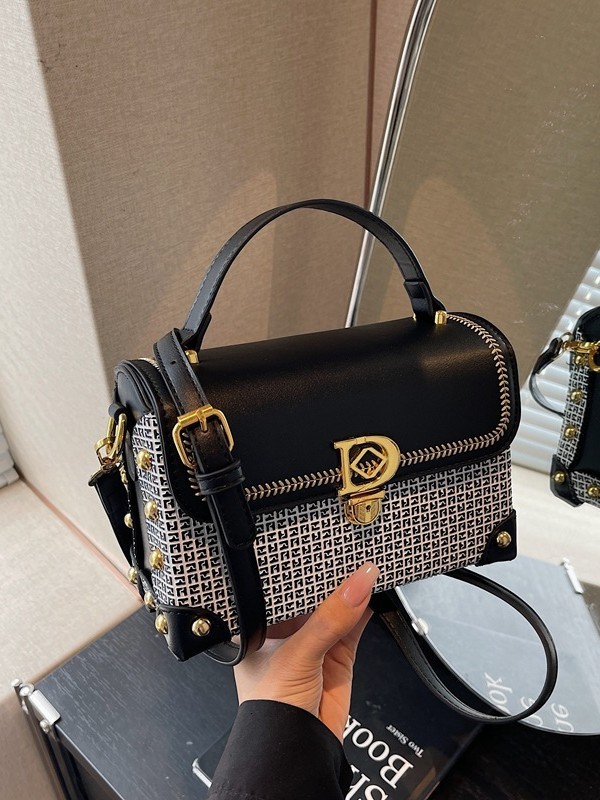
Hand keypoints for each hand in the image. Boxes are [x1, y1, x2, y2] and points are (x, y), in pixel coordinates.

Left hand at [234, 562, 379, 740]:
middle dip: (331, 577)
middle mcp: (285, 631)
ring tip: (365, 565)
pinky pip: (354, 624)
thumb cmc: (270, 709)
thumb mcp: (298, 654)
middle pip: (312, 595)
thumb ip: (330, 618)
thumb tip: (358, 583)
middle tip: (348, 551)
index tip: (322, 547)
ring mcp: (313, 643)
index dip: (302, 568)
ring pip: (336, 607)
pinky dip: (365, 608)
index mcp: (260, 624)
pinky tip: (372, 589)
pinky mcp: (338, 655)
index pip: (284, 587)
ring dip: (351, 589)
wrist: (295, 752)